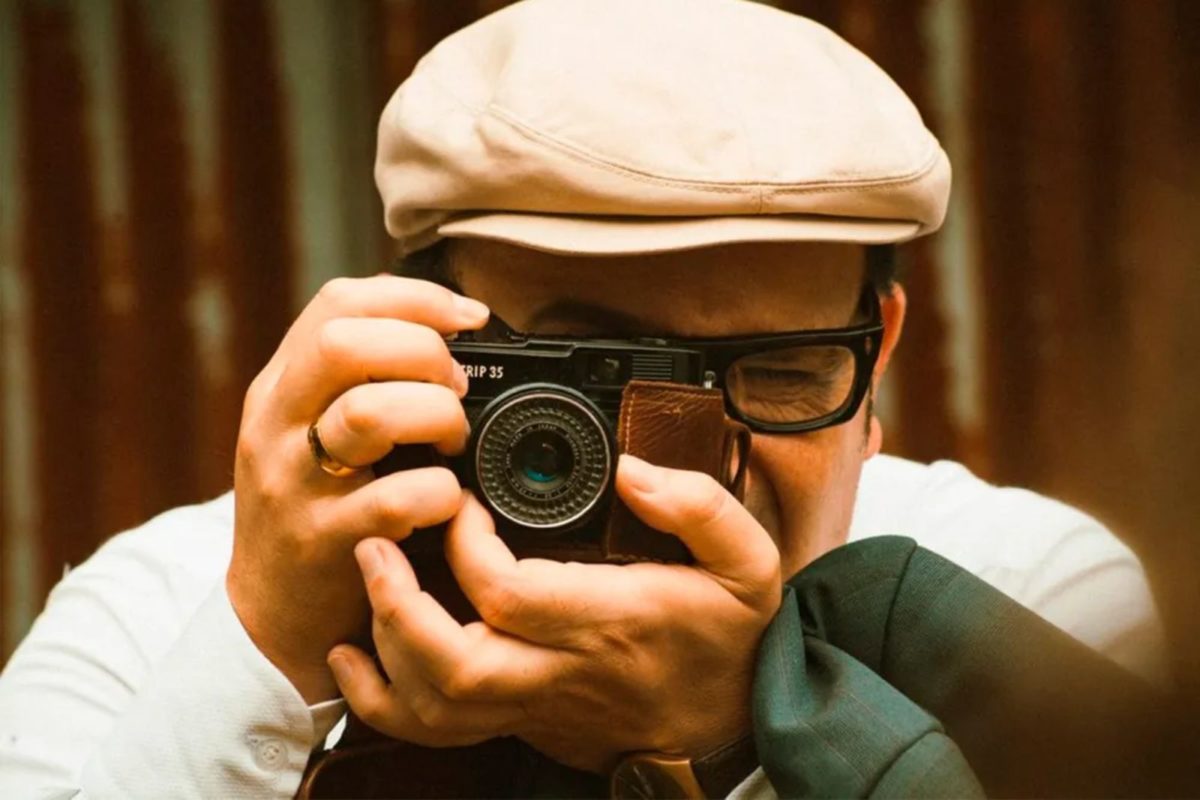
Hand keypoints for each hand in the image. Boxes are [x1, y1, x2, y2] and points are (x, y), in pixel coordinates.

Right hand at [227, 276, 488, 701]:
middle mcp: (276, 426)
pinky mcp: (323, 542)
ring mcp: (294, 485)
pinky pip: (396, 499)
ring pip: (368, 414)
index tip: (469, 317)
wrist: (273, 610)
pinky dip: (442, 492)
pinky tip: (446, 501)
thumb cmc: (314, 505)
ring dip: (434, 416)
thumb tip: (445, 326)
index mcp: (281, 386)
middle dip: (423, 352)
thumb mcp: (311, 428)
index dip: (415, 297)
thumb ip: (358, 378)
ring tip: (453, 439)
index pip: (339, 304)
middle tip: (456, 387)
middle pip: (344, 344)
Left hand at [329, 454, 781, 771]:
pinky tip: (356, 659)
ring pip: (434, 706)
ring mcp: (530, 703)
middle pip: (452, 663)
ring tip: (367, 580)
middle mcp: (558, 671)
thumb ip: (699, 507)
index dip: (467, 545)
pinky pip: (435, 730)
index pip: (510, 594)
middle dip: (396, 603)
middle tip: (375, 541)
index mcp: (607, 623)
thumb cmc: (727, 643)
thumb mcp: (747, 564)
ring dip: (382, 647)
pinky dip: (383, 700)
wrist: (725, 729)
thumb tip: (632, 469)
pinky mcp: (515, 718)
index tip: (463, 503)